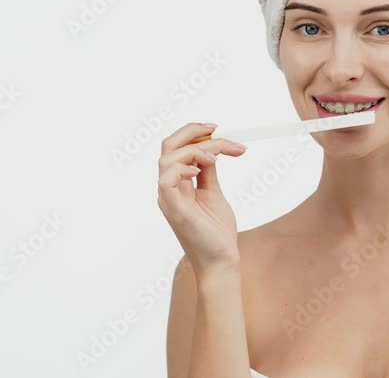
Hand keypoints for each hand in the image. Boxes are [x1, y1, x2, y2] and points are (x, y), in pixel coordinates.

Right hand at [157, 122, 246, 274]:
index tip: (217, 129)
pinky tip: (201, 169)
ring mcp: (169, 198)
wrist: (221, 259)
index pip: (176, 147)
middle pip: (167, 146)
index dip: (194, 133)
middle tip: (216, 129)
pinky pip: (167, 179)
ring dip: (195, 150)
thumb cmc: (216, 231)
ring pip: (167, 158)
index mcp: (177, 183)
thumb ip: (208, 172)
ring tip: (217, 157)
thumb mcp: (213, 193)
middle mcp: (168, 188)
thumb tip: (210, 151)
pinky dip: (183, 167)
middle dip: (191, 131)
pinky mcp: (174, 209)